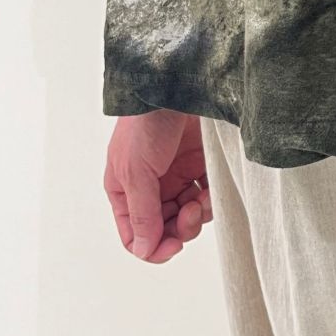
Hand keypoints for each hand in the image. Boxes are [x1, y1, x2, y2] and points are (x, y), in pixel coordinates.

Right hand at [104, 109, 212, 262]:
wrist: (177, 86)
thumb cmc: (146, 124)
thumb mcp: (136, 172)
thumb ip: (141, 212)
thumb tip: (143, 249)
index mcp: (125, 190)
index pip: (135, 234)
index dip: (153, 246)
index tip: (172, 246)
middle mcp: (150, 186)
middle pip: (165, 228)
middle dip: (180, 228)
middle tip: (191, 214)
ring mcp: (176, 176)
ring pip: (188, 216)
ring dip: (197, 215)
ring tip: (201, 199)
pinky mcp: (200, 166)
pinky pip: (207, 196)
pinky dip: (211, 199)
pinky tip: (210, 191)